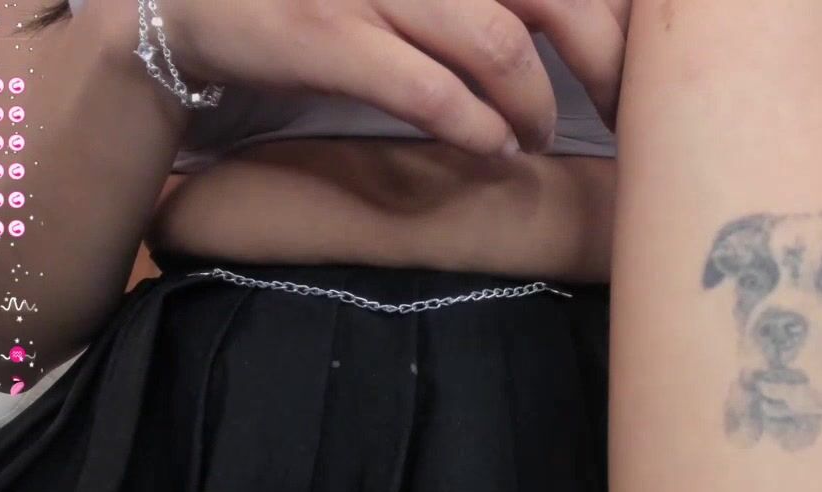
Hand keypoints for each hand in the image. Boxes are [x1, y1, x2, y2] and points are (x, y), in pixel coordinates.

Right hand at [152, 0, 628, 155]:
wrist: (189, 2)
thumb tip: (569, 23)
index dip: (614, 16)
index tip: (632, 63)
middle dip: (602, 58)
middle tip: (614, 109)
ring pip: (496, 41)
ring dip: (534, 103)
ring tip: (537, 135)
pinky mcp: (329, 35)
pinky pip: (429, 88)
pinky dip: (475, 126)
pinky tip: (492, 146)